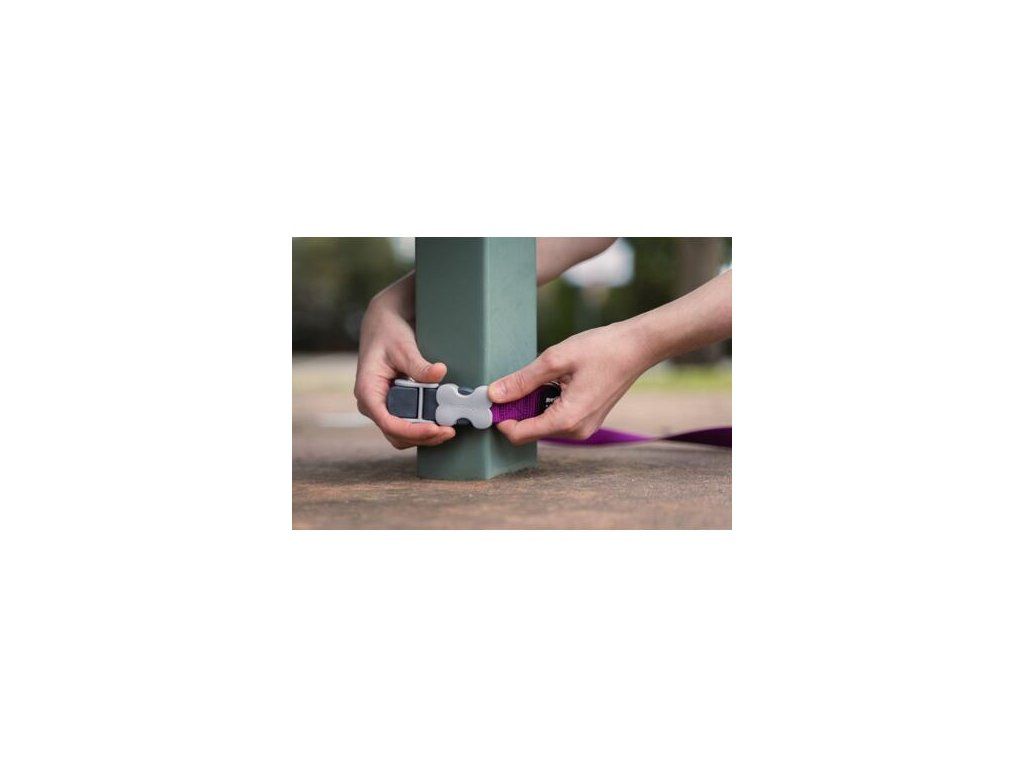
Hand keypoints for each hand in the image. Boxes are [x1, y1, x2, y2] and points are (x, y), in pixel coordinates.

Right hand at [354, 278, 455, 448]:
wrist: (384, 322)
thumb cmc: (388, 332)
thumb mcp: (403, 346)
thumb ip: (419, 364)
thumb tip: (440, 373)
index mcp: (367, 391)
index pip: (388, 423)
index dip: (412, 431)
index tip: (435, 428)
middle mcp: (372, 404)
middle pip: (396, 435)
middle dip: (423, 437)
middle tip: (449, 430)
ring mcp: (382, 406)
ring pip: (402, 434)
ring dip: (425, 435)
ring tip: (449, 428)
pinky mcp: (394, 405)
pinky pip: (408, 424)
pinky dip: (424, 426)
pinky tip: (442, 421)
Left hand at [487, 320, 654, 444]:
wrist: (637, 347)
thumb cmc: (601, 350)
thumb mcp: (555, 359)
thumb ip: (522, 381)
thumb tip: (495, 395)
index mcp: (566, 420)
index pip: (518, 434)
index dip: (500, 418)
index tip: (491, 399)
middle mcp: (576, 431)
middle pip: (529, 430)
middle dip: (515, 410)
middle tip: (511, 382)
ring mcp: (584, 428)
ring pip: (542, 423)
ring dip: (532, 405)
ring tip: (540, 376)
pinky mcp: (587, 419)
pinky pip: (557, 418)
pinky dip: (547, 403)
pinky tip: (554, 381)